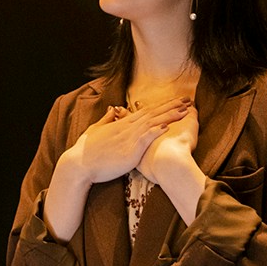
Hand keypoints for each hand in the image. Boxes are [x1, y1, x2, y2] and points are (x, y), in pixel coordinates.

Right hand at [69, 95, 191, 183]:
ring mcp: (127, 138)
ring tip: (184, 111)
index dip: (162, 105)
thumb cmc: (86, 150)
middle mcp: (126, 128)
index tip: (176, 101)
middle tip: (187, 100)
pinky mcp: (128, 150)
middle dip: (171, 106)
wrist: (79, 164)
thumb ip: (106, 119)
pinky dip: (155, 132)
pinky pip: (144, 139)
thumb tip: (113, 109)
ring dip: (169, 116)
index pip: (146, 111)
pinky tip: (166, 127)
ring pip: (152, 123)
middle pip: (153, 113)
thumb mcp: (95, 130)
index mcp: (121, 124)